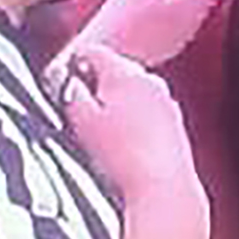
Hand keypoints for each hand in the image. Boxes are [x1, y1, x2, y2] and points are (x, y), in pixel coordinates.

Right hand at [58, 45, 204, 210]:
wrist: (162, 186)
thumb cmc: (124, 156)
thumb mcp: (82, 121)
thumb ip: (71, 92)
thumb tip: (69, 82)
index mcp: (125, 73)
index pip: (94, 52)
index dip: (73, 64)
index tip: (63, 80)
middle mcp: (150, 81)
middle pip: (115, 71)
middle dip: (95, 86)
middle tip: (78, 111)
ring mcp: (166, 102)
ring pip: (133, 92)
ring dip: (116, 105)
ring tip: (102, 134)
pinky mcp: (175, 124)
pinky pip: (147, 113)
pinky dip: (133, 122)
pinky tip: (124, 145)